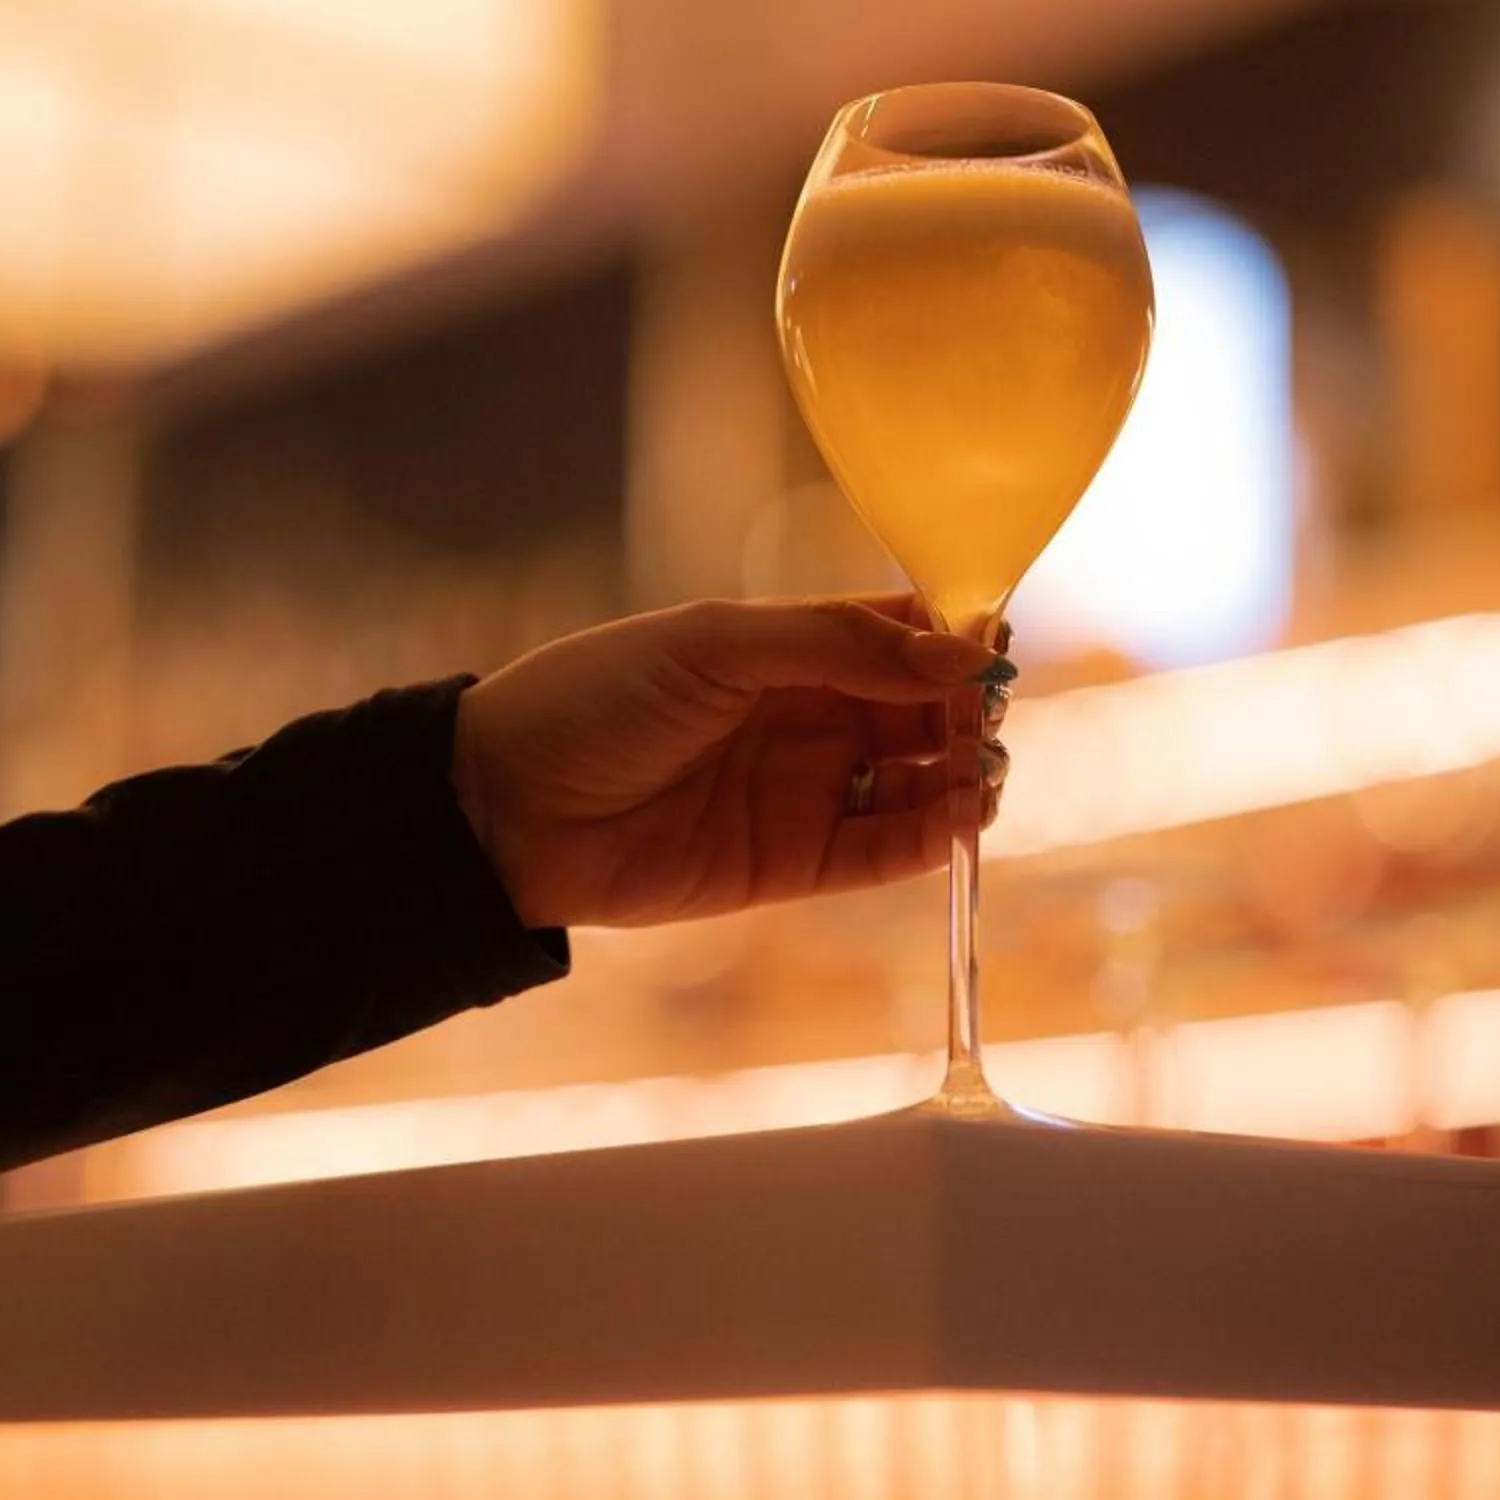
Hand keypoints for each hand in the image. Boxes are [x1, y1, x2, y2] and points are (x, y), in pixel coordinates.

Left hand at [451, 596, 1011, 928]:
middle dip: (966, 714)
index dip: (952, 641)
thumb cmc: (598, 699)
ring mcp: (805, 790)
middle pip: (923, 711)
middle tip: (986, 722)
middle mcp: (808, 715)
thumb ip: (839, 644)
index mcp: (790, 646)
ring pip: (916, 783)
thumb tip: (959, 656)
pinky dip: (928, 838)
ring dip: (961, 777)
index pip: (900, 635)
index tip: (992, 649)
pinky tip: (956, 817)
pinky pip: (882, 852)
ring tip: (981, 774)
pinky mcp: (794, 864)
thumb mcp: (719, 644)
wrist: (507, 806)